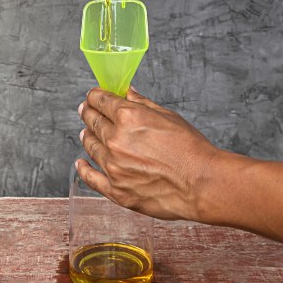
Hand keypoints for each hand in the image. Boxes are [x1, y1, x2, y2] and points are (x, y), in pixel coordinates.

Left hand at [75, 87, 243, 221]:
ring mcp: (113, 166)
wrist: (201, 184)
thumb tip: (127, 92)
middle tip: (86, 110)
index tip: (93, 96)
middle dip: (88, 113)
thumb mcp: (168, 117)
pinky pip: (90, 177)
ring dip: (86, 136)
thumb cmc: (191, 149)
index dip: (94, 96)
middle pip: (92, 121)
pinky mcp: (116, 190)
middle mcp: (116, 140)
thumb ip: (142, 104)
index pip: (101, 100)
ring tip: (86, 133)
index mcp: (129, 117)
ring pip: (89, 146)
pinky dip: (83, 169)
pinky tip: (80, 163)